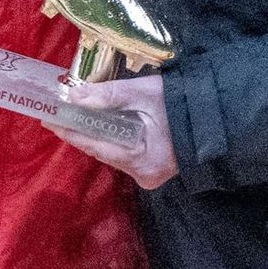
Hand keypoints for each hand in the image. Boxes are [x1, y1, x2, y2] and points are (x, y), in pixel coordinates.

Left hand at [51, 71, 178, 189]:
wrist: (217, 115)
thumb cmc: (183, 102)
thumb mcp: (145, 92)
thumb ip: (109, 95)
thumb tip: (75, 96)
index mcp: (142, 160)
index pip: (96, 146)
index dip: (71, 132)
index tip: (50, 120)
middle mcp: (144, 175)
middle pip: (102, 152)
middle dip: (80, 133)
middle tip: (57, 117)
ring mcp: (149, 176)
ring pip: (112, 154)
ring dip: (94, 136)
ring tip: (72, 118)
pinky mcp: (153, 171)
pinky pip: (123, 155)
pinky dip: (111, 140)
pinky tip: (98, 126)